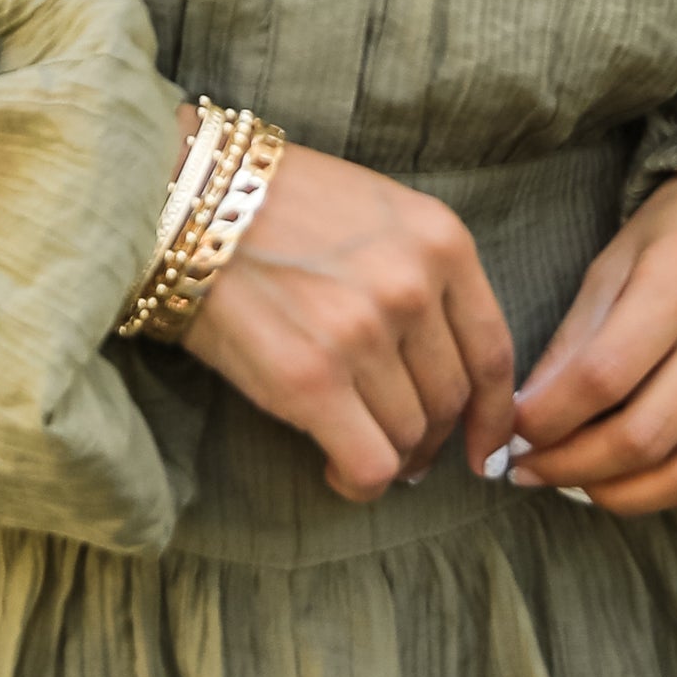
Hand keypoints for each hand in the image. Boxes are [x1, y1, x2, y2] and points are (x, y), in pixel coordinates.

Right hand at [181, 131, 517, 501]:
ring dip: (390, 459)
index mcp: (441, 242)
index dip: (494, 414)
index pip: (493, 352)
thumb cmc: (271, 203)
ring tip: (357, 451)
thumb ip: (421, 275)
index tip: (485, 446)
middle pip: (450, 400)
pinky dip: (359, 481)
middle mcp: (413, 288)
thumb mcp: (376, 211)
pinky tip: (336, 471)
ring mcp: (363, 334)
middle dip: (431, 439)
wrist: (182, 195)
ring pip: (410, 435)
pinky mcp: (309, 379)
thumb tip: (441, 371)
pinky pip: (368, 462)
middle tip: (402, 449)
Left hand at [506, 170, 676, 519]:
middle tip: (537, 471)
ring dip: (630, 496)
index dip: (546, 421)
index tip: (515, 435)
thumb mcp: (617, 262)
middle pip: (645, 436)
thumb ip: (575, 342)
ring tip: (590, 485)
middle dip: (572, 468)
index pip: (601, 378)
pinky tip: (665, 486)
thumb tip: (528, 418)